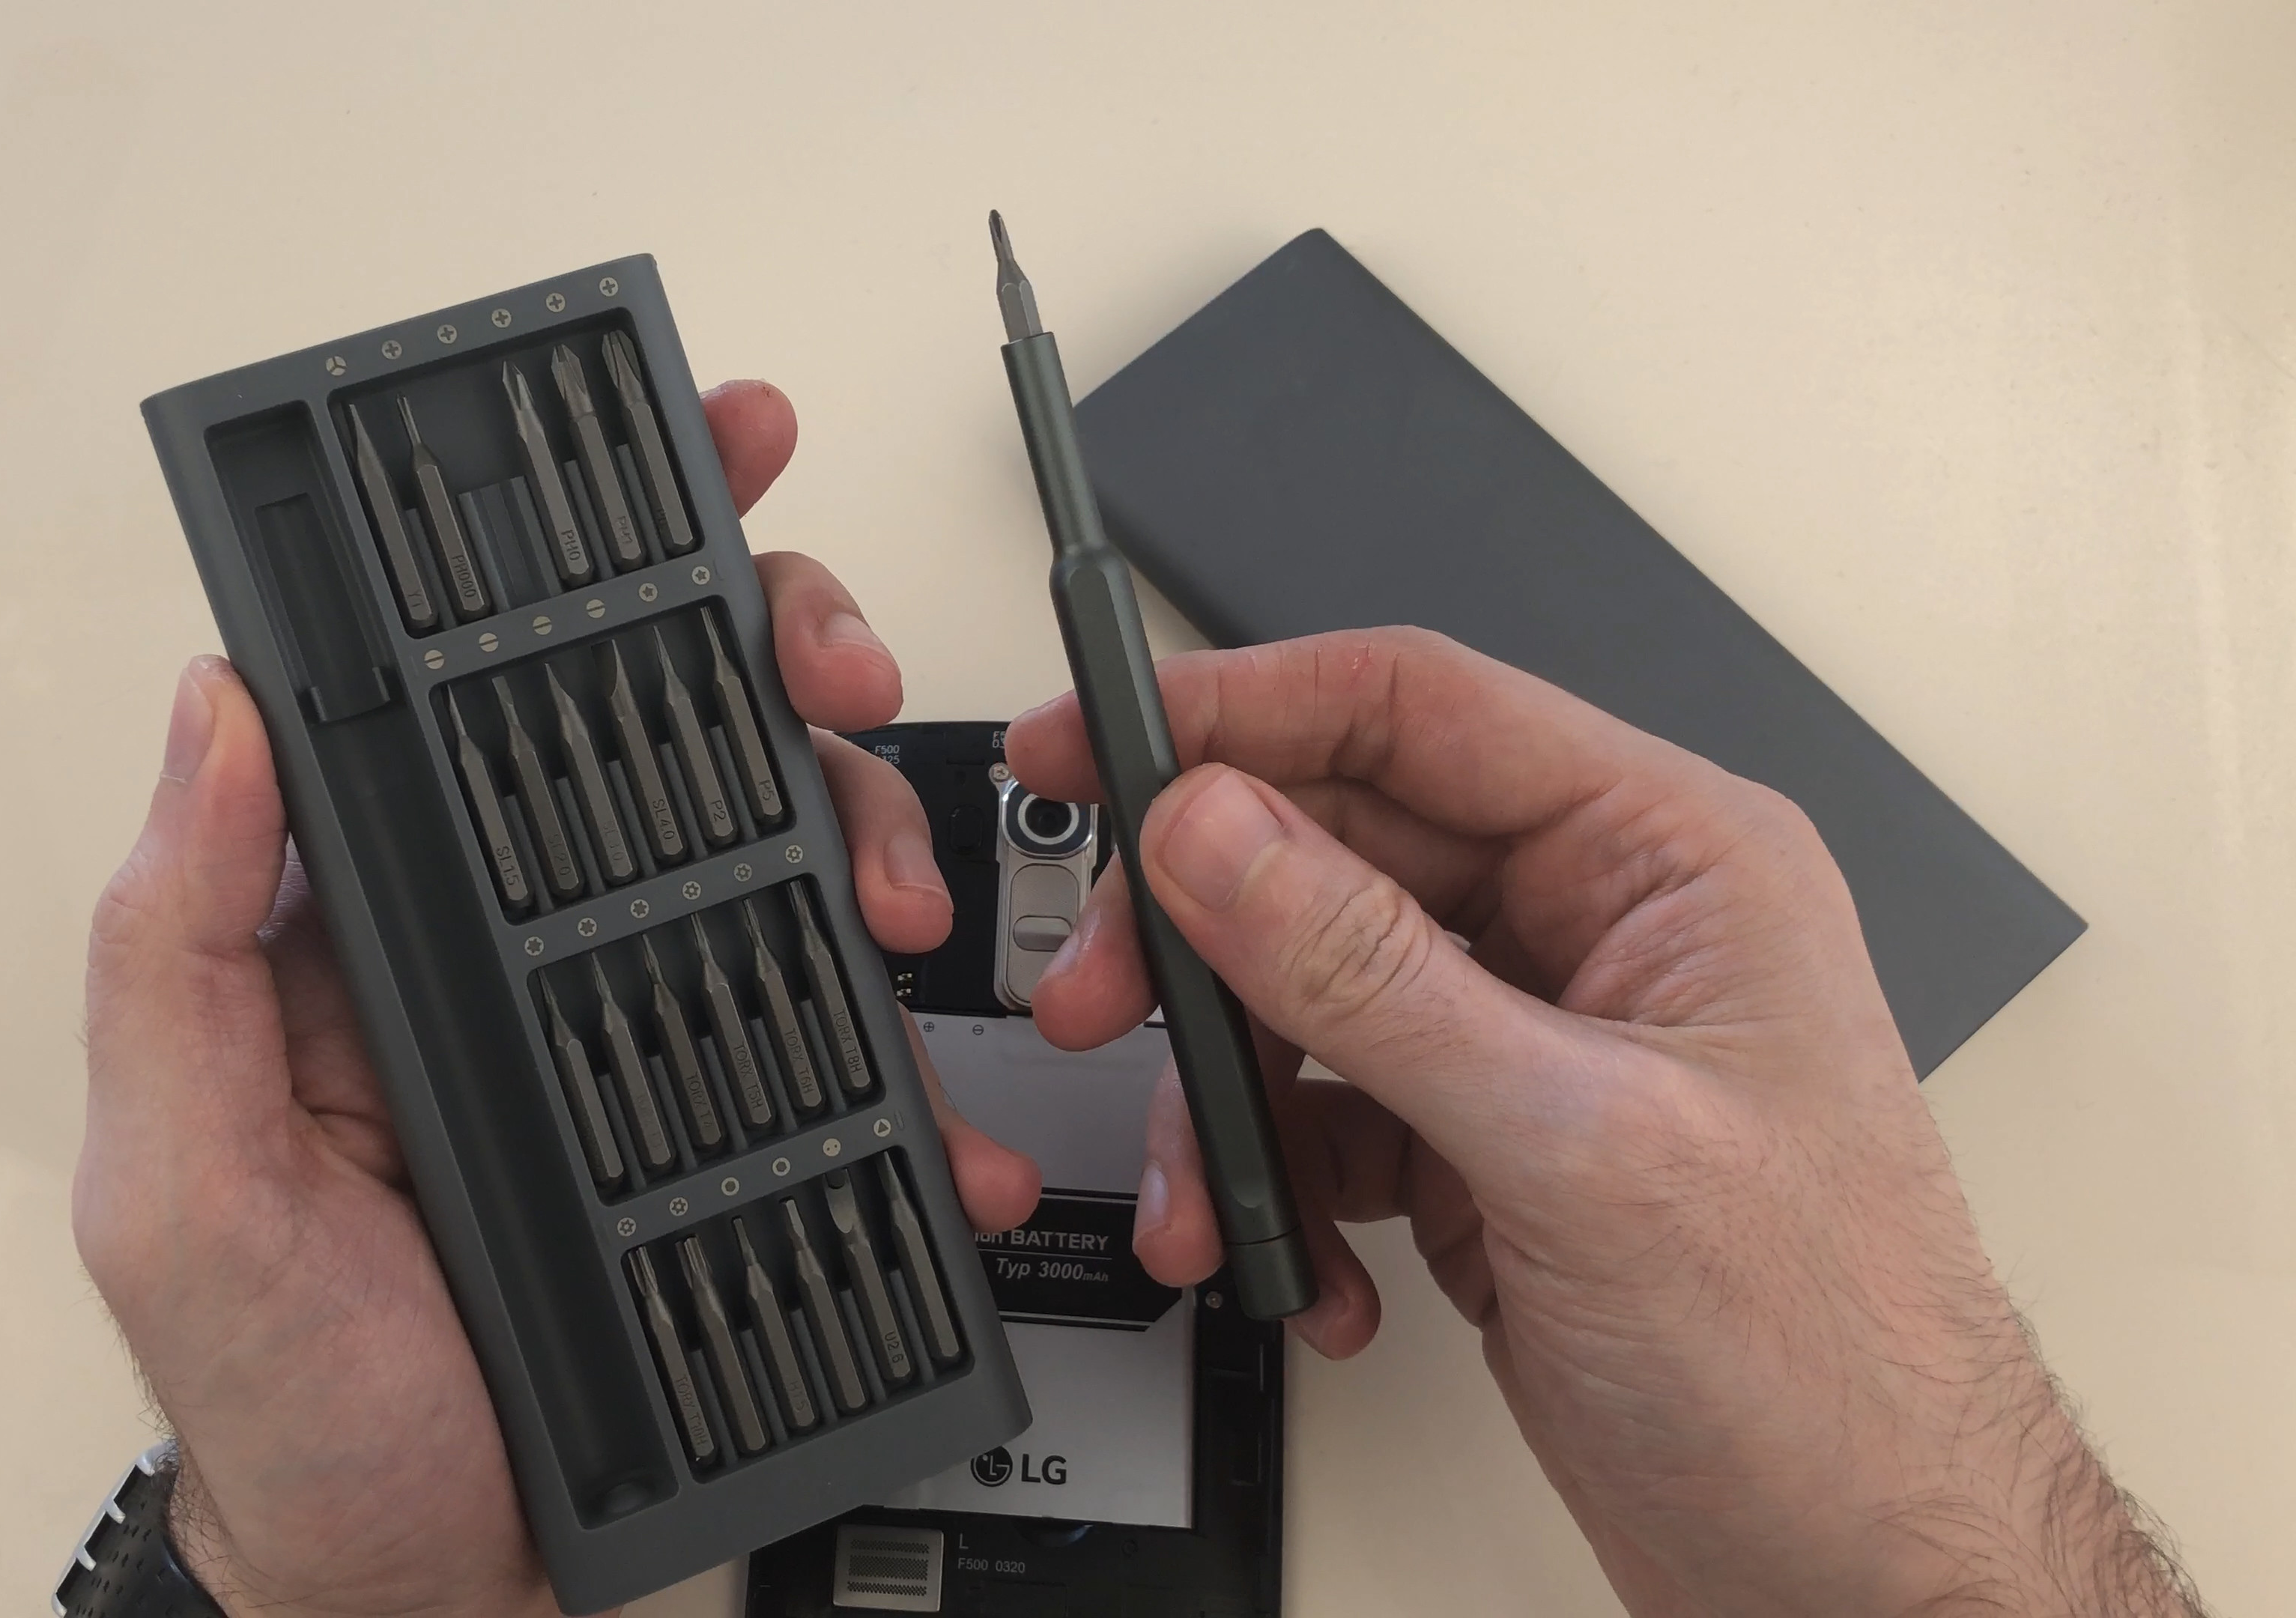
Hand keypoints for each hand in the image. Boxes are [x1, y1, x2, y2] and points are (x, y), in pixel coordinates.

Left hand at [75, 380, 1040, 1617]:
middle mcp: (499, 954)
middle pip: (655, 735)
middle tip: (838, 665)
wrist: (427, 1596)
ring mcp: (622, 1035)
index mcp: (357, 927)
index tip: (684, 460)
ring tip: (902, 892)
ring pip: (772, 857)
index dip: (574, 555)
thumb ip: (173, 948)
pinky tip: (944, 1116)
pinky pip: (840, 1053)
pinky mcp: (718, 1128)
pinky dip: (917, 1069)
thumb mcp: (176, 1185)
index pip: (462, 692)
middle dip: (770, 657)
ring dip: (866, 831)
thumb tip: (216, 710)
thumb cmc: (284, 1408)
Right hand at [1012, 629, 2197, 1616]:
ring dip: (1226, 1097)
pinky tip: (1310, 1269)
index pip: (1418, 713)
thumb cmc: (1825, 1367)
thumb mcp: (1576, 1148)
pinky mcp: (1485, 1154)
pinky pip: (1327, 1120)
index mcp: (1669, 863)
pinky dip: (1284, 1192)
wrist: (1858, 1576)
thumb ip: (1371, 976)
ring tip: (1201, 1193)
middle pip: (1332, 852)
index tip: (1098, 744)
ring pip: (1306, 997)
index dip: (1240, 709)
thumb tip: (1216, 831)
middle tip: (1095, 996)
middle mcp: (1596, 931)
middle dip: (1197, 935)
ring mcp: (1534, 1046)